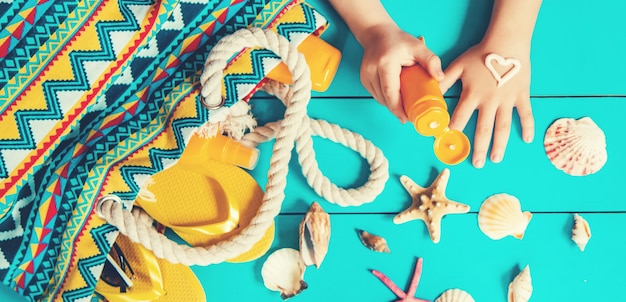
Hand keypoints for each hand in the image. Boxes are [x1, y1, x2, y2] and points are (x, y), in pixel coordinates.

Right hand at [360, 24, 443, 121]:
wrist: (377, 33)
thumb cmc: (398, 41)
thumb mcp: (417, 47)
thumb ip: (430, 61)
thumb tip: (440, 79)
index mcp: (385, 63)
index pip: (390, 91)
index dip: (397, 108)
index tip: (406, 119)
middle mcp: (371, 71)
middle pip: (384, 98)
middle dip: (397, 110)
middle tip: (410, 117)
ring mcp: (365, 76)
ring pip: (379, 99)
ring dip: (391, 106)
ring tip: (405, 110)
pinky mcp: (364, 79)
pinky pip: (376, 95)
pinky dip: (386, 100)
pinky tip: (395, 101)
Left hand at [439, 44, 534, 167]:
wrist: (507, 42)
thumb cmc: (480, 54)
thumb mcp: (458, 66)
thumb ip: (444, 81)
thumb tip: (430, 91)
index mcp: (472, 95)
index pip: (460, 118)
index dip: (454, 129)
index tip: (449, 142)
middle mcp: (489, 101)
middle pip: (483, 129)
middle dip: (479, 148)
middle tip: (477, 164)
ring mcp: (507, 100)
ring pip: (503, 127)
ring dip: (500, 144)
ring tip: (496, 159)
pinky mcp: (521, 96)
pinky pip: (526, 114)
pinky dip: (528, 126)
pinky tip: (527, 140)